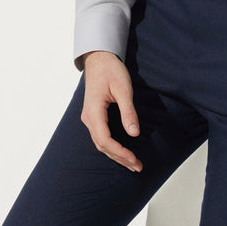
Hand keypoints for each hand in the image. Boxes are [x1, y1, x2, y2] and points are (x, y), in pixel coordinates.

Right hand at [79, 51, 142, 171]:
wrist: (99, 58)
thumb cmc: (110, 70)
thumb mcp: (123, 89)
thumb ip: (128, 112)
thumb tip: (134, 133)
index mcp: (94, 111)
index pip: (104, 139)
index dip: (119, 152)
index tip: (133, 159)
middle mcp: (89, 117)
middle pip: (102, 145)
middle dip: (120, 158)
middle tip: (137, 166)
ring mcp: (90, 117)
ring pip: (101, 143)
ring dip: (116, 154)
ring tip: (132, 163)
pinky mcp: (94, 116)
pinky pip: (101, 136)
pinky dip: (112, 146)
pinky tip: (122, 152)